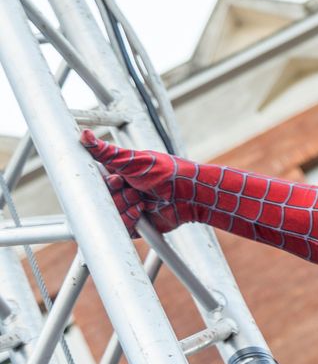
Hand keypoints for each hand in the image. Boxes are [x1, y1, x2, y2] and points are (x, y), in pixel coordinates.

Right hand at [80, 130, 203, 235]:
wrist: (188, 194)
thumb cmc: (164, 172)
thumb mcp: (132, 160)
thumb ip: (106, 151)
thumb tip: (84, 135)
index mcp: (117, 175)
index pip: (95, 183)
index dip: (106, 185)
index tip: (118, 181)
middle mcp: (120, 192)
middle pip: (102, 200)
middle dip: (118, 197)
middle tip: (135, 190)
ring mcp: (127, 208)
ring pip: (111, 215)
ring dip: (126, 207)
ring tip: (142, 201)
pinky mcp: (135, 225)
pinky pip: (121, 228)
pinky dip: (130, 220)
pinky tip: (142, 212)